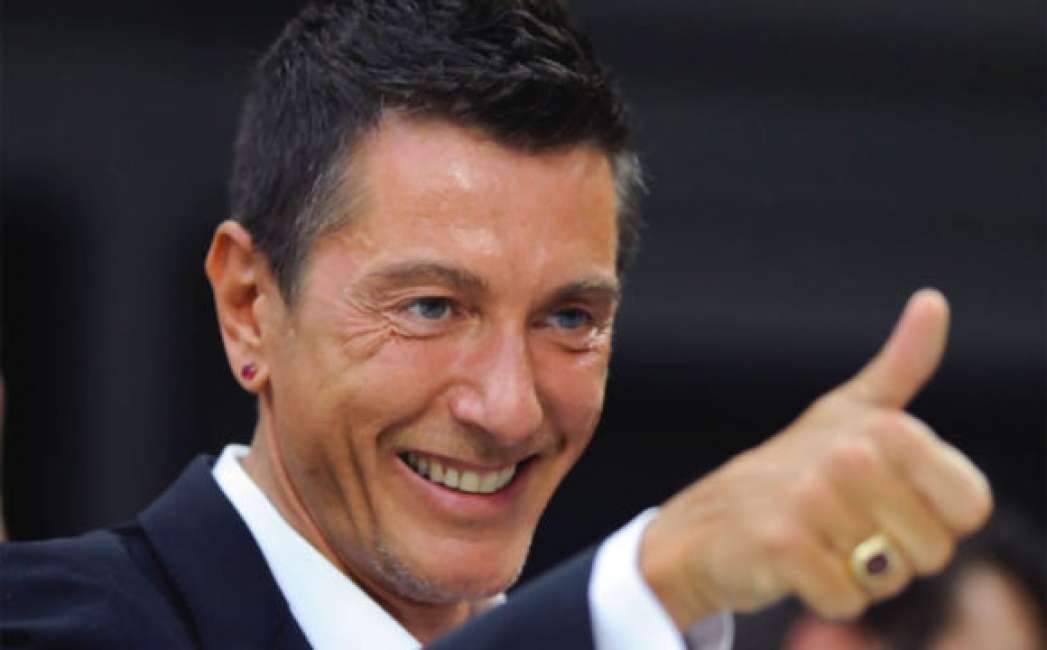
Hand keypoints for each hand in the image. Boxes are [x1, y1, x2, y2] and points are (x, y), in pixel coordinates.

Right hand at [639, 289, 992, 626]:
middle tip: (845, 531)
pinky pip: (846, 599)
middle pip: (933, 550)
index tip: (891, 505)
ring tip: (818, 544)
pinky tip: (794, 566)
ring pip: (890, 578)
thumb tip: (933, 299)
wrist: (705, 523)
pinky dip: (826, 596)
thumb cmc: (790, 470)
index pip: (971, 508)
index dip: (937, 521)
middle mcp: (850, 455)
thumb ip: (901, 364)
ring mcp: (813, 498)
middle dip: (897, 558)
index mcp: (884, 428)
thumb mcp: (848, 412)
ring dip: (859, 578)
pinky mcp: (781, 543)